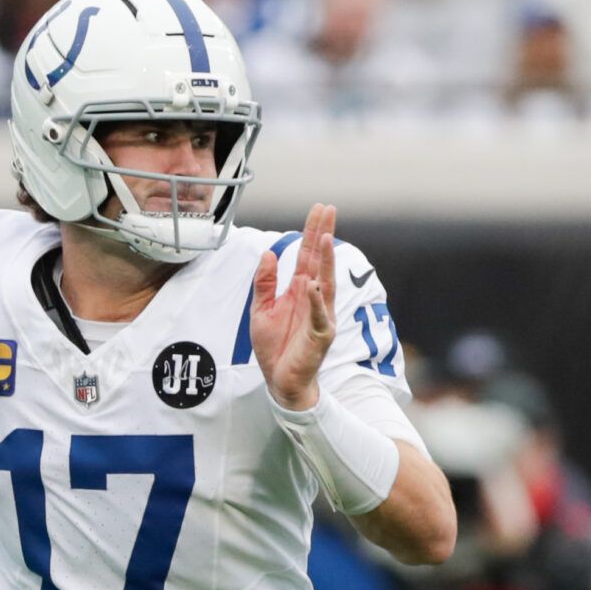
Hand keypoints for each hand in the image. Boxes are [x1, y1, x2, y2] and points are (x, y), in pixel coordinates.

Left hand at [251, 203, 336, 411]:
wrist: (280, 380)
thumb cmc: (275, 346)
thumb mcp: (261, 309)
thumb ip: (265, 282)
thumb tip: (269, 253)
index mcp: (300, 290)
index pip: (308, 255)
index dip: (312, 232)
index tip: (319, 209)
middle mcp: (314, 298)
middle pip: (320, 261)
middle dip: (324, 235)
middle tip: (329, 210)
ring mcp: (321, 316)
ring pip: (325, 283)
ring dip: (326, 261)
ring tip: (326, 238)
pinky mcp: (321, 336)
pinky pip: (319, 316)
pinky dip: (317, 302)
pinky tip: (314, 285)